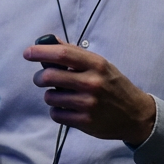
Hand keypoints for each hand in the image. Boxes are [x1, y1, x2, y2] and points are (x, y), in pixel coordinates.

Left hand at [25, 42, 155, 144]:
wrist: (135, 115)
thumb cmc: (113, 85)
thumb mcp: (100, 65)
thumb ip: (74, 54)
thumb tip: (48, 41)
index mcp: (96, 64)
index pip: (62, 54)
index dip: (40, 52)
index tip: (27, 53)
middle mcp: (92, 83)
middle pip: (49, 76)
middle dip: (39, 77)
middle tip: (40, 79)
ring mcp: (88, 104)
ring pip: (49, 96)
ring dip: (49, 95)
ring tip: (61, 95)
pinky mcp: (85, 122)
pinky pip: (55, 114)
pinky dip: (56, 110)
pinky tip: (67, 108)